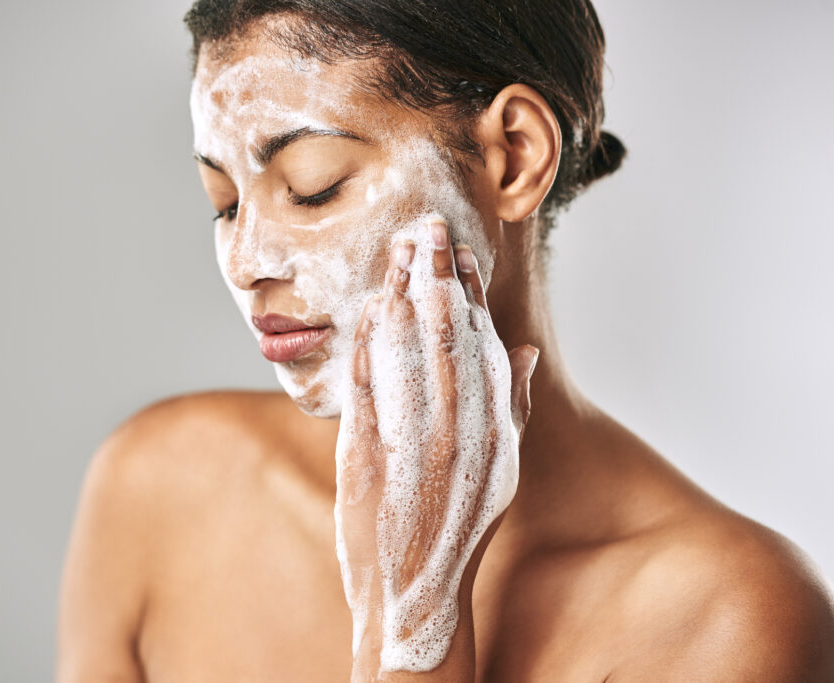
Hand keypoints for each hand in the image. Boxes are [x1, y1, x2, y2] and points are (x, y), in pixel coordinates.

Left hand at [335, 217, 538, 675]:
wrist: (418, 594)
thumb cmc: (458, 529)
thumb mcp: (503, 469)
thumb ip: (516, 408)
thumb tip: (528, 348)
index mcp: (494, 430)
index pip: (482, 346)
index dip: (470, 294)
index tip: (461, 250)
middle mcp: (460, 433)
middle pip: (446, 339)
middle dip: (435, 276)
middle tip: (427, 226)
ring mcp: (415, 446)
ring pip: (410, 355)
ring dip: (402, 297)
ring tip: (398, 252)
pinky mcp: (371, 460)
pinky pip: (371, 392)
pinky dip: (369, 347)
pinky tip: (367, 311)